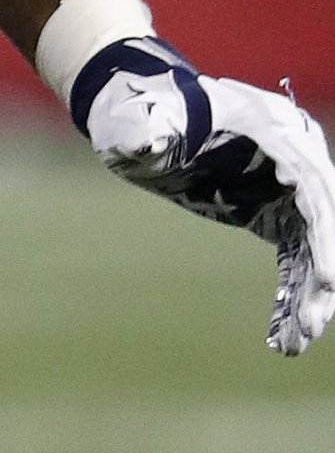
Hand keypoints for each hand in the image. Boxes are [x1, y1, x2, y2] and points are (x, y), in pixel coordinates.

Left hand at [73, 36, 334, 353]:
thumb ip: (147, 131)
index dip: (324, 233)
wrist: (135, 108)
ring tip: (292, 344)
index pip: (313, 186)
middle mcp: (292, 156)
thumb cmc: (140, 108)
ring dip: (308, 296)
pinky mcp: (272, 210)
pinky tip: (283, 335)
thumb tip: (145, 145)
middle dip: (321, 275)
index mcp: (272, 128)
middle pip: (323, 221)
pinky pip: (293, 257)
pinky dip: (291, 293)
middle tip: (311, 326)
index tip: (329, 279)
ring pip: (311, 247)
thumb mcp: (139, 118)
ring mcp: (286, 185)